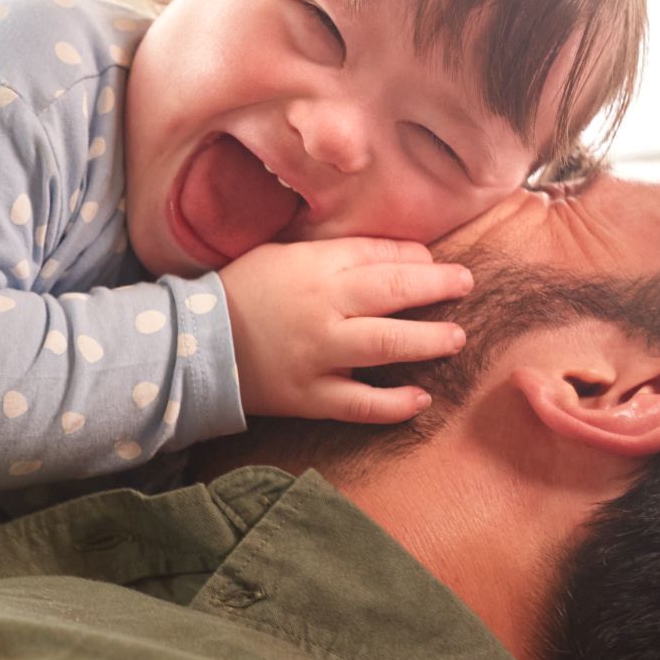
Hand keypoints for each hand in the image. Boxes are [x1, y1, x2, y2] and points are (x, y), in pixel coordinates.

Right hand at [216, 238, 472, 422]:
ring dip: (427, 341)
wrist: (194, 344)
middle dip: (436, 288)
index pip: (379, 257)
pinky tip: (421, 399)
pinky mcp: (309, 397)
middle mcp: (322, 310)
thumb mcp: (287, 255)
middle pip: (392, 294)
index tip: (440, 264)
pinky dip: (393, 404)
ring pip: (385, 346)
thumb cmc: (245, 291)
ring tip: (455, 338)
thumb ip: (342, 254)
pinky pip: (360, 405)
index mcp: (315, 269)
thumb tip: (406, 257)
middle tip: (465, 285)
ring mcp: (318, 356)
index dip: (417, 260)